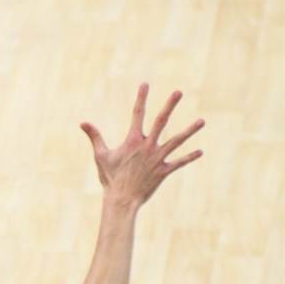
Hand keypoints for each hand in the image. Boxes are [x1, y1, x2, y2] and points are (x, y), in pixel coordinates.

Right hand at [80, 84, 204, 205]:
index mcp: (133, 140)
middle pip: (161, 121)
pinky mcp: (164, 171)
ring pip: (177, 141)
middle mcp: (148, 146)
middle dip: (170, 105)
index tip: (145, 84)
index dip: (141, 98)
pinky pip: (179, 162)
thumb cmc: (110, 178)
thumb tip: (82, 122)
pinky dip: (189, 157)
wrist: (121, 199)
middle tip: (178, 92)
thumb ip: (95, 136)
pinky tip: (200, 151)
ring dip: (190, 130)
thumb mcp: (101, 155)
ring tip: (202, 121)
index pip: (137, 114)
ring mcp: (158, 158)